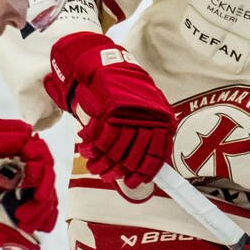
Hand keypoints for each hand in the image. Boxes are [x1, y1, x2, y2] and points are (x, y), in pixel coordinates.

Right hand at [42, 32, 174, 186]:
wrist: (106, 66)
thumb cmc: (126, 93)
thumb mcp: (147, 111)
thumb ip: (148, 136)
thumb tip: (143, 167)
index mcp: (163, 120)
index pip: (155, 155)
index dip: (143, 173)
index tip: (133, 183)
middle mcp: (149, 117)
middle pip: (133, 155)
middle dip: (118, 170)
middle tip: (108, 177)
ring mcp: (130, 113)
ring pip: (115, 149)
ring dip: (102, 162)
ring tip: (95, 167)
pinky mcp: (110, 109)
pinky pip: (101, 136)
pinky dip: (92, 146)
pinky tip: (87, 150)